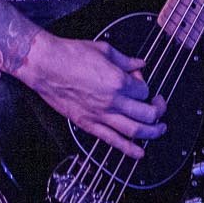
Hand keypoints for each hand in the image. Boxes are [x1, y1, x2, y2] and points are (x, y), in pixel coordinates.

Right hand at [20, 32, 167, 157]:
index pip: (144, 90)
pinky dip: (128, 149)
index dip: (144, 85)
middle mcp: (112, 101)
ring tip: (158, 130)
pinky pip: (113, 141)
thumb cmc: (69, 55)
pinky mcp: (88, 124)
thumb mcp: (104, 50)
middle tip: (158, 106)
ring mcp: (100, 115)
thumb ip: (126, 60)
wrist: (45, 65)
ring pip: (135, 131)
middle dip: (157, 111)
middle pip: (147, 114)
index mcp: (118, 81)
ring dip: (152, 133)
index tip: (138, 81)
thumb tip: (139, 64)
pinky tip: (139, 153)